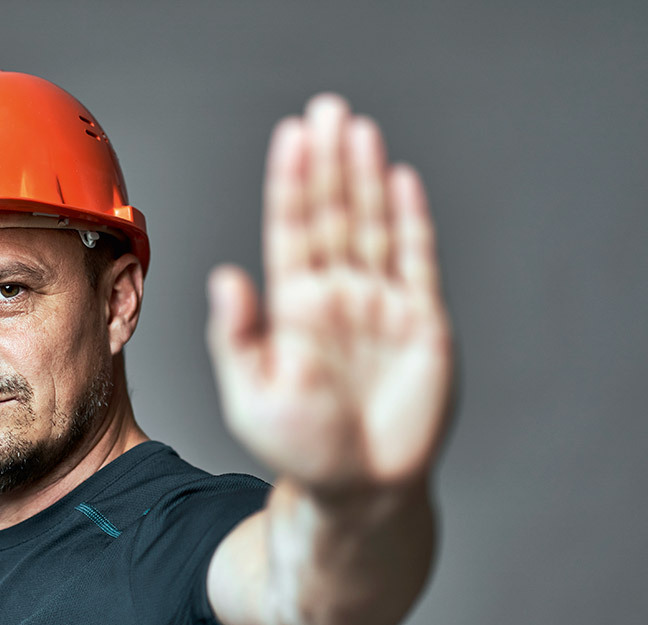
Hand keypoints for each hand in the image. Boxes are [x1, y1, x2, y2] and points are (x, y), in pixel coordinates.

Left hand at [207, 94, 453, 492]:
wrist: (362, 490)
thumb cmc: (301, 450)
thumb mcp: (252, 397)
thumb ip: (237, 337)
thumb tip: (224, 275)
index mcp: (295, 309)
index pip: (292, 231)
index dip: (293, 184)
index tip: (292, 138)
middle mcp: (337, 297)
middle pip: (335, 216)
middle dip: (330, 164)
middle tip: (327, 110)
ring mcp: (380, 306)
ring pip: (374, 228)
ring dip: (367, 180)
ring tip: (359, 130)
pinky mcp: (423, 325)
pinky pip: (417, 263)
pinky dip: (411, 223)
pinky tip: (401, 181)